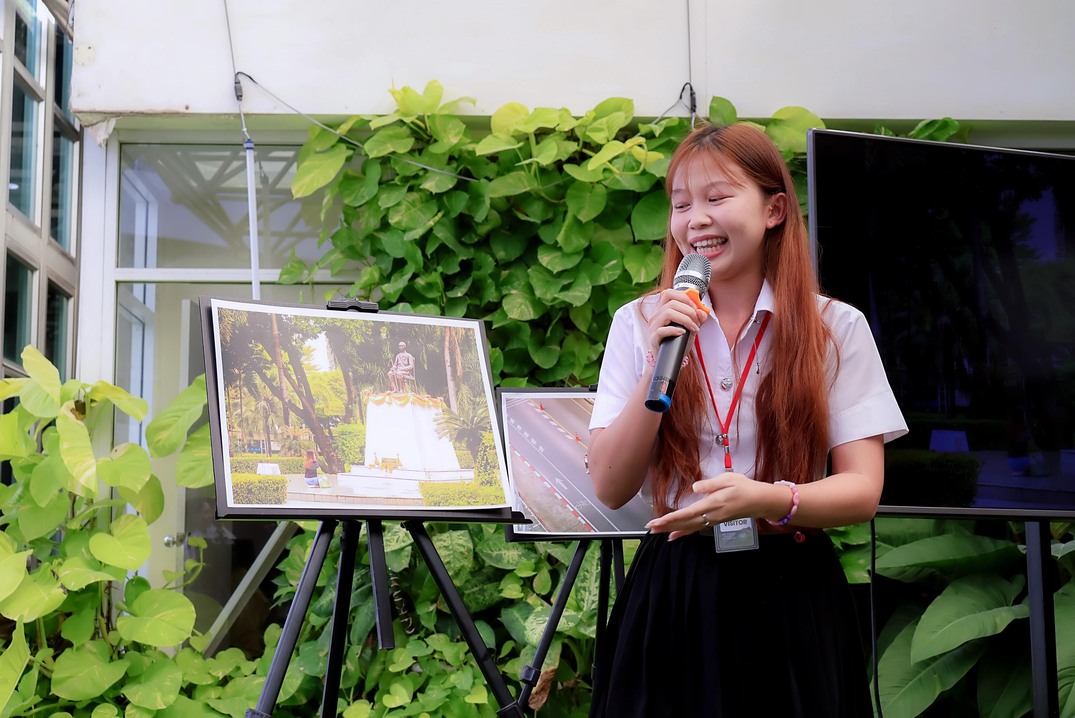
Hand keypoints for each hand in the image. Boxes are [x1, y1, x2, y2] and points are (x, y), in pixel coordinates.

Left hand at [645, 472, 770, 539]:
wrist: (760, 501)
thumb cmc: (745, 487)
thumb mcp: (729, 479)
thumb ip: (711, 484)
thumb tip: (695, 487)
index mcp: (713, 503)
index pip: (688, 513)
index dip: (671, 518)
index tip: (658, 521)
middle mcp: (711, 514)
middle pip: (685, 522)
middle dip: (667, 525)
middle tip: (650, 527)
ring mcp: (713, 520)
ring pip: (689, 527)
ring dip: (672, 529)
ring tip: (656, 531)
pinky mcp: (714, 521)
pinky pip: (696, 528)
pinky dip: (683, 532)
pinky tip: (674, 536)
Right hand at [646, 290, 709, 351]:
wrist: (670, 358)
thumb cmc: (678, 341)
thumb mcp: (691, 327)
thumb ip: (697, 319)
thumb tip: (702, 312)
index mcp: (663, 310)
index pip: (669, 293)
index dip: (684, 297)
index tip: (695, 307)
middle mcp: (656, 316)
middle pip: (671, 303)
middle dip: (688, 310)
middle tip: (696, 320)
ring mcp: (653, 327)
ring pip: (667, 313)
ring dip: (685, 319)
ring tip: (693, 328)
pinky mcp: (653, 338)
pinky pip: (661, 330)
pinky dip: (674, 330)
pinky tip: (683, 333)